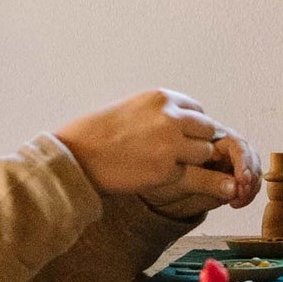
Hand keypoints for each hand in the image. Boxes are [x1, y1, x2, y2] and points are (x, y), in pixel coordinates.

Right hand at [54, 91, 255, 208]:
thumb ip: (160, 114)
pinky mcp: (168, 169)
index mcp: (162, 98)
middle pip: (206, 129)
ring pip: (204, 152)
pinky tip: (190, 183)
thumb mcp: (132, 109)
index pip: (196, 111)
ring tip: (171, 168)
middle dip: (197, 143)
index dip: (190, 127)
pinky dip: (196, 180)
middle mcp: (171, 116)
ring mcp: (172, 143)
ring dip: (193, 162)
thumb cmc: (96, 134)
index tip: (180, 139)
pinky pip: (197, 175)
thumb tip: (183, 125)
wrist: (76, 156)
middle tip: (181, 157)